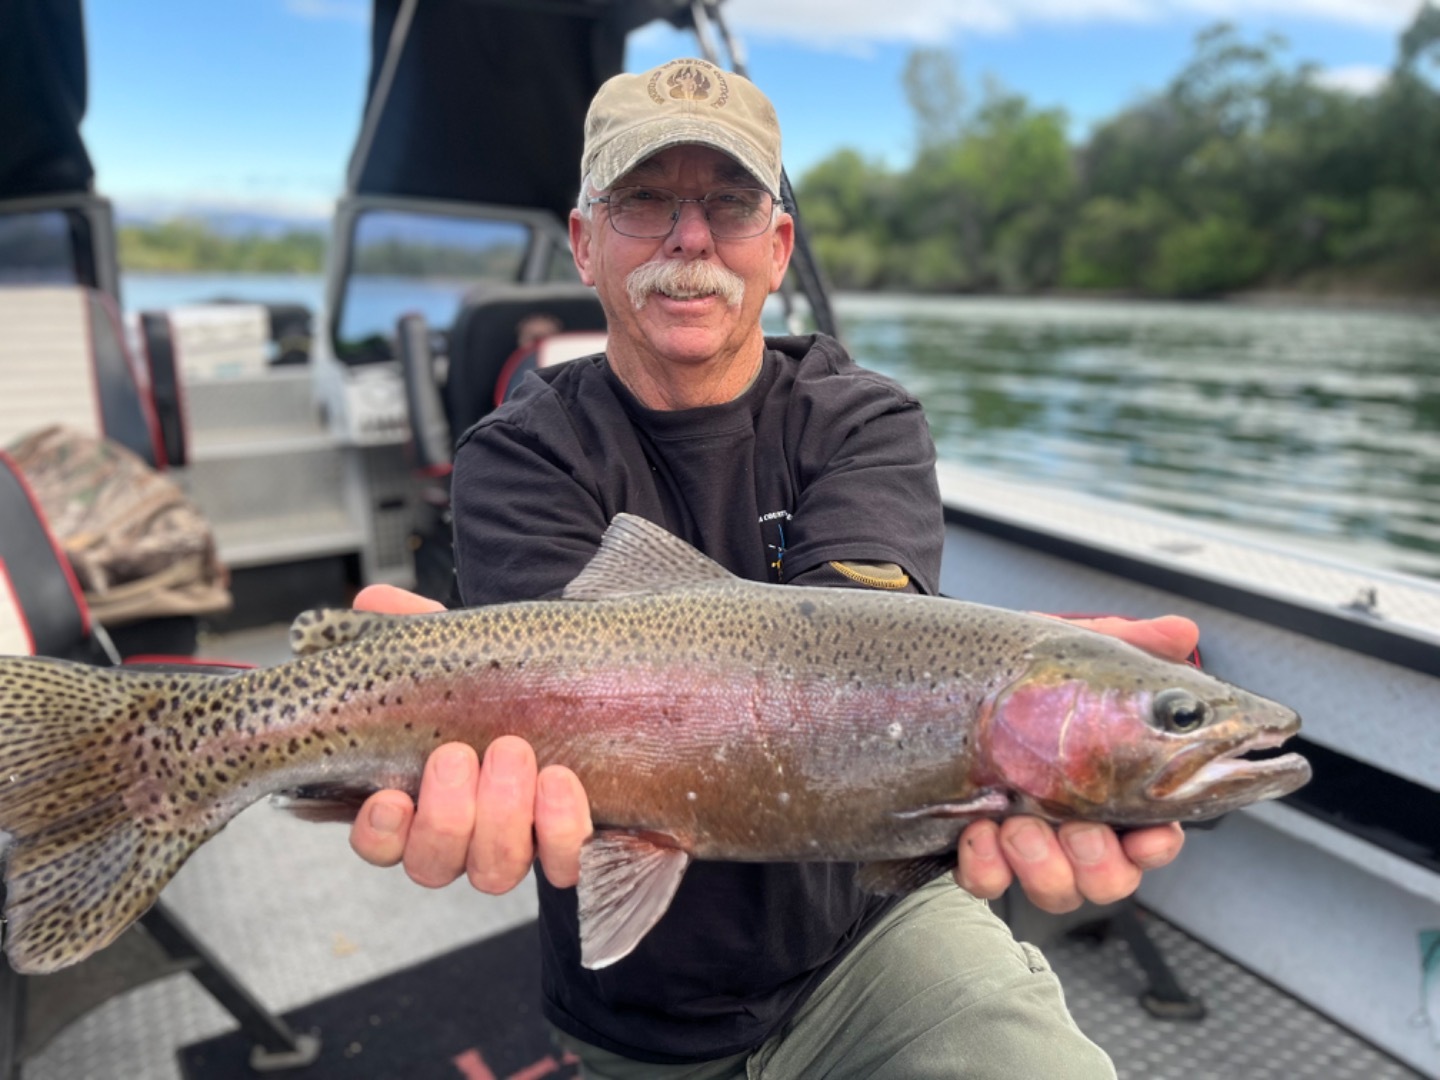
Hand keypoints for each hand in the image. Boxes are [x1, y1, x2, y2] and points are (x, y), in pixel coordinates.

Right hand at [346, 585, 593, 892]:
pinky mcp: (572, 848)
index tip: (390, 797)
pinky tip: (561, 783)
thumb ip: (416, 631)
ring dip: (498, 816)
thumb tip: (371, 601)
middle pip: (432, 862)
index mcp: (421, 799)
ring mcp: (517, 847)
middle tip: (460, 755)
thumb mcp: (462, 654)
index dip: (379, 831)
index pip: (380, 841)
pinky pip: (565, 865)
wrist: (594, 695)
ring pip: (492, 870)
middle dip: (445, 814)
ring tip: (513, 752)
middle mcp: (464, 837)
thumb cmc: (510, 686)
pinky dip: (560, 830)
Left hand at [954, 614, 1195, 912]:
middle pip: (1112, 880)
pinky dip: (988, 867)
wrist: (935, 679)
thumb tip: (1183, 633)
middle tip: (1076, 827)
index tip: (1150, 835)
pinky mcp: (975, 853)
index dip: (1158, 845)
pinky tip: (978, 833)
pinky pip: (989, 884)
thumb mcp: (1066, 653)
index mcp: (1106, 787)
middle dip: (1098, 861)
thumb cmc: (1011, 675)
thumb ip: (1127, 643)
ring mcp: (1024, 845)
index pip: (1153, 836)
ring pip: (1058, 890)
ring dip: (1043, 863)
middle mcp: (1071, 827)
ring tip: (1017, 823)